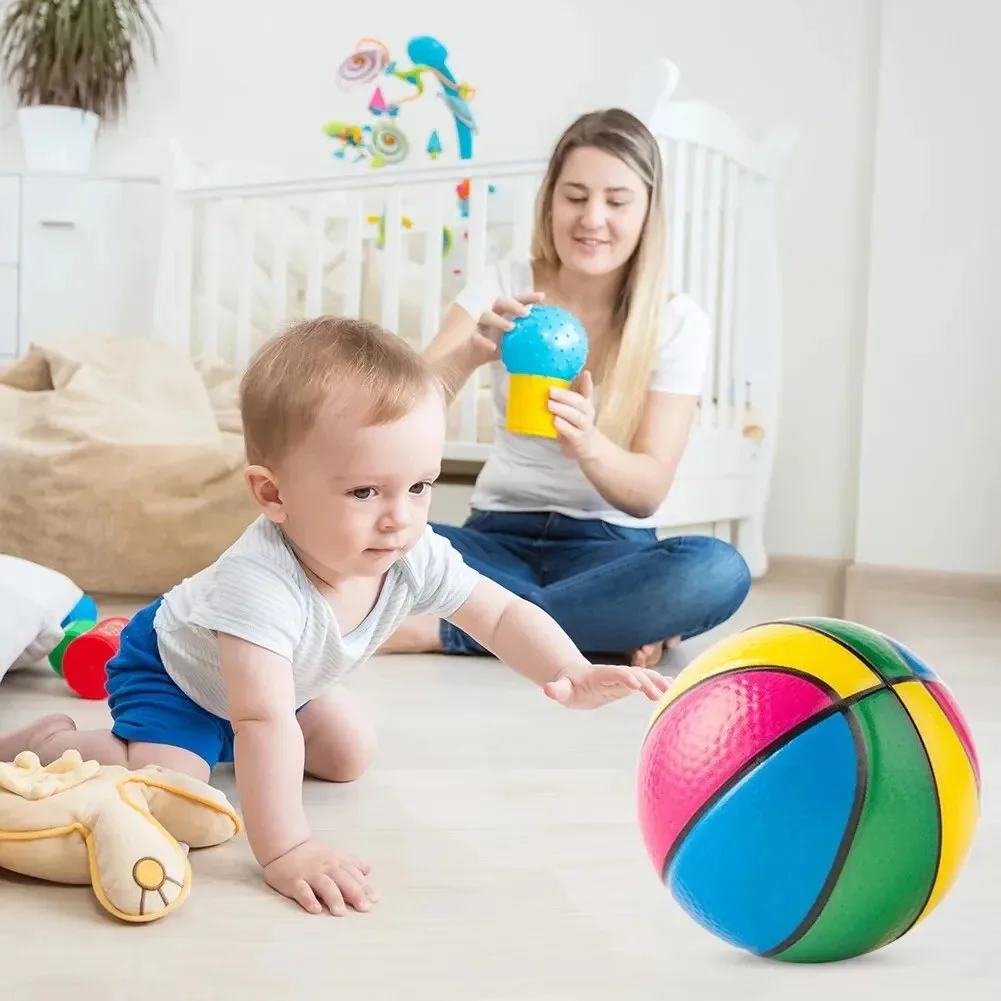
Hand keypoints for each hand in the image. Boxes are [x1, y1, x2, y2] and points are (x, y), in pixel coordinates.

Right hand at [263, 838, 376, 915]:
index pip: (354, 875)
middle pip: (343, 880)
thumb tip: (368, 870)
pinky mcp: (293, 881)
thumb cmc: (312, 854)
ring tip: (341, 912)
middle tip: (364, 908)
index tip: (375, 899)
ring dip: (334, 898)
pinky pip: (302, 890)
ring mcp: (309, 874)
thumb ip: (351, 863)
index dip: (365, 887)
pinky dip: (309, 900)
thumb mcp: (334, 855)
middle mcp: (326, 867)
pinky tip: (315, 909)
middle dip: (355, 893)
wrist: (285, 845)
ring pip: (324, 885)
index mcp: (336, 862)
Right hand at [469, 291, 546, 366]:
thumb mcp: (514, 343)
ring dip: (499, 320)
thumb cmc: (497, 347)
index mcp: (504, 314)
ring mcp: (481, 326)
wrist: (474, 358)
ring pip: (487, 316)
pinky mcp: (472, 338)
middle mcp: (493, 316)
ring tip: (511, 328)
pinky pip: (477, 338)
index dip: (528, 297)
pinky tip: (493, 347)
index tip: (542, 297)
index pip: (517, 301)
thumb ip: (528, 339)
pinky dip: (485, 341)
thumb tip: (551, 344)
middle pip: (501, 302)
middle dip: (513, 305)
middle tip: (526, 313)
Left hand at [542, 662, 670, 708]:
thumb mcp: (562, 689)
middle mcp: (614, 675)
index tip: (635, 683)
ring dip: (658, 682)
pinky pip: (647, 682)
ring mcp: (624, 678)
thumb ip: (557, 690)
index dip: (623, 677)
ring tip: (673, 690)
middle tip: (658, 695)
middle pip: (632, 675)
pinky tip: (675, 687)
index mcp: (599, 675)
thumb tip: (547, 689)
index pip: (612, 674)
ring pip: (644, 677)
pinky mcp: (630, 684)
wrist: (577, 677)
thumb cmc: (569, 686)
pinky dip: (660, 683)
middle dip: (645, 682)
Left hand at [549, 370, 598, 460]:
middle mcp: (587, 414)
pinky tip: (554, 421)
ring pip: (576, 417)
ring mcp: (584, 428)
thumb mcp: (574, 410)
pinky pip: (572, 432)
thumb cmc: (576, 425)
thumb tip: (556, 382)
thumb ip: (568, 397)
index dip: (587, 383)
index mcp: (585, 405)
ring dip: (562, 410)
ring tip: (550, 404)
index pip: (588, 392)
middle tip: (550, 391)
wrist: (588, 448)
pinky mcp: (578, 440)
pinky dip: (563, 426)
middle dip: (565, 396)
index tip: (585, 373)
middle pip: (580, 403)